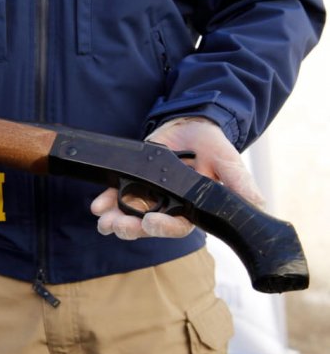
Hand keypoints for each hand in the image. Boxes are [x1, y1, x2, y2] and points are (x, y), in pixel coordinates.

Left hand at [90, 116, 265, 239]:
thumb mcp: (227, 160)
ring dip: (115, 221)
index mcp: (191, 207)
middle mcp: (168, 207)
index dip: (164, 228)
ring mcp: (148, 196)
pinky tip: (97, 205)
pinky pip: (116, 195)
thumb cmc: (212, 145)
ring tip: (104, 221)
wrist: (190, 125)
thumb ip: (238, 182)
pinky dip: (105, 202)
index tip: (150, 222)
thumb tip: (257, 204)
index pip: (178, 226)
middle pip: (148, 226)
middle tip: (117, 226)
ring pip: (130, 216)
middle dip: (131, 228)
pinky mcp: (133, 182)